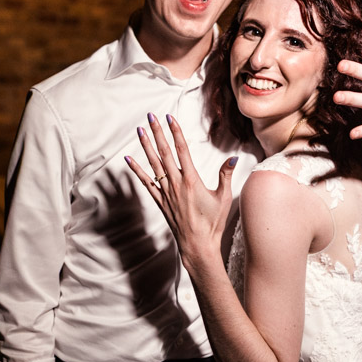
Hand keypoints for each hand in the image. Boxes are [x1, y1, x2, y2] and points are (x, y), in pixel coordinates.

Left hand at [125, 113, 237, 267]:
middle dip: (157, 133)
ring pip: (153, 164)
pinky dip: (137, 170)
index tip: (170, 118)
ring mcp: (166, 192)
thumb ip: (225, 175)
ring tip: (140, 130)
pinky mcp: (160, 201)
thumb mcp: (223, 197)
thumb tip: (233, 158)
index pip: (182, 150)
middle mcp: (176, 183)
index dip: (175, 132)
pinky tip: (128, 159)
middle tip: (151, 117)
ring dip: (146, 146)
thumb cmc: (212, 222)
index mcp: (192, 180)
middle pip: (164, 152)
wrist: (197, 245)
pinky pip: (146, 182)